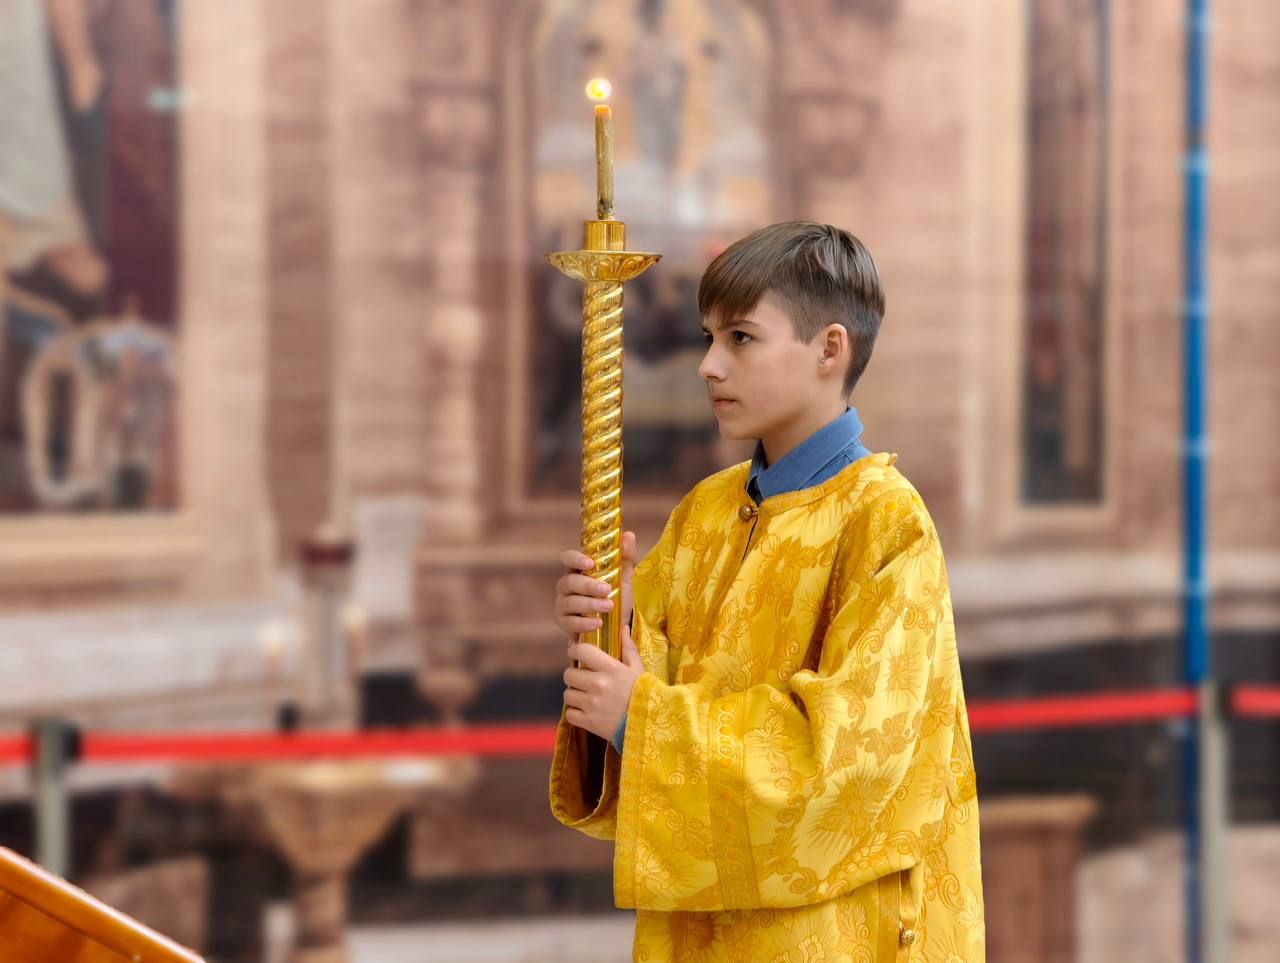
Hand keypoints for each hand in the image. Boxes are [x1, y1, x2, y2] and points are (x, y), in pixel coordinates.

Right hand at [554, 531, 635, 639]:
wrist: (617, 626)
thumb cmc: (615, 597)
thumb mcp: (623, 578)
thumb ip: (625, 557)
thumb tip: (628, 535)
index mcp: (578, 570)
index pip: (567, 558)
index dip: (575, 559)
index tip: (590, 563)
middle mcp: (566, 586)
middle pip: (569, 582)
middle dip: (587, 585)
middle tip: (606, 589)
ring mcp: (563, 605)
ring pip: (569, 602)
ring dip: (589, 604)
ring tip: (608, 606)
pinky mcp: (565, 624)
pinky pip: (569, 623)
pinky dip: (583, 624)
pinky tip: (597, 623)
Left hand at [562, 625, 642, 740]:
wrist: (649, 724)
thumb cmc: (644, 693)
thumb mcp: (638, 668)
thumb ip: (628, 648)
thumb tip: (622, 627)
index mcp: (610, 668)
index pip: (581, 651)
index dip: (575, 651)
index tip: (576, 654)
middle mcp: (598, 684)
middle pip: (568, 674)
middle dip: (574, 675)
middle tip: (583, 679)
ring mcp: (591, 704)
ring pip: (567, 695)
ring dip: (574, 695)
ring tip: (585, 696)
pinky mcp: (588, 722)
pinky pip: (569, 714)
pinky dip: (575, 713)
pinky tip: (585, 711)